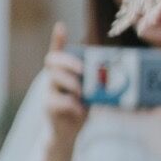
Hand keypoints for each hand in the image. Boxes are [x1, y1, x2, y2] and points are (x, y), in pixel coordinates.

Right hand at [39, 22, 86, 151]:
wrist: (66, 133)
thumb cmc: (78, 108)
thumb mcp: (88, 92)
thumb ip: (93, 81)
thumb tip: (112, 72)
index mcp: (62, 73)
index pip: (56, 52)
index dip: (57, 39)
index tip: (60, 26)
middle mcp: (51, 79)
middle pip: (52, 61)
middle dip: (68, 62)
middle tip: (83, 69)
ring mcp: (48, 92)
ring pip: (54, 79)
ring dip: (72, 83)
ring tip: (83, 92)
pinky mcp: (49, 107)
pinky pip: (59, 100)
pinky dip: (72, 104)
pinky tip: (80, 110)